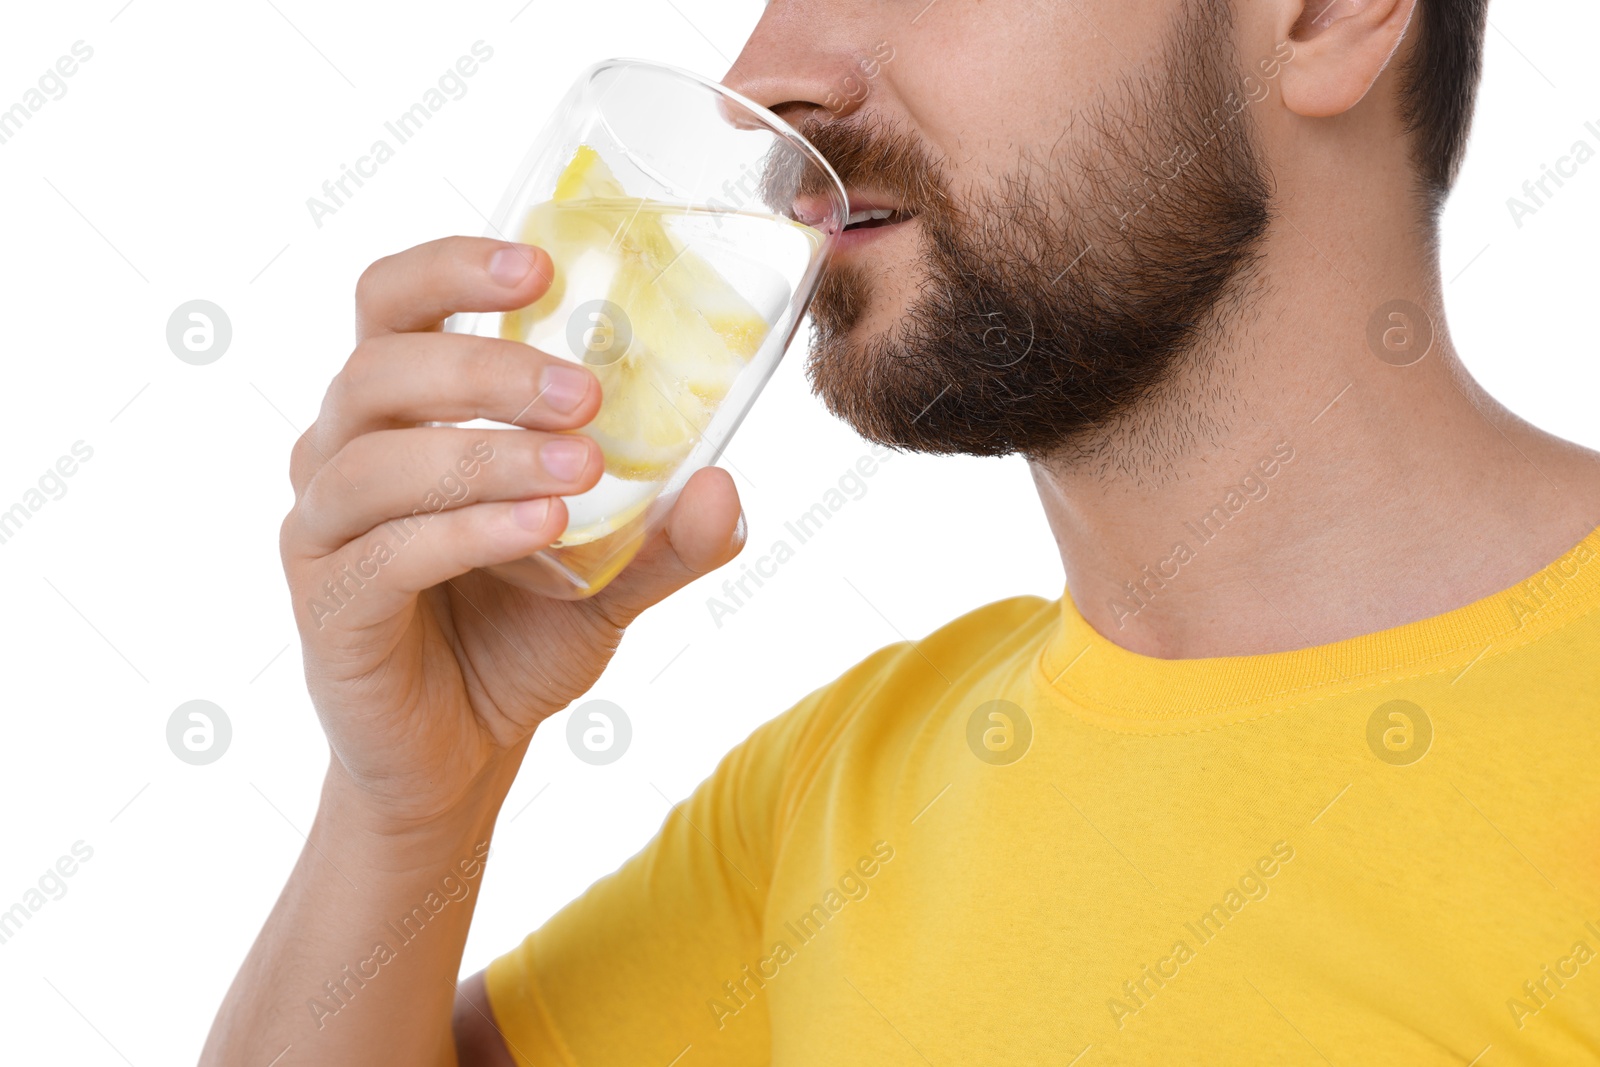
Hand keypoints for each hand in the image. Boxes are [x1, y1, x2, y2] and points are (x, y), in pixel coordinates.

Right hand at [280, 236, 744, 825]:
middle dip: (487, 370)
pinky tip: (542, 529)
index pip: (393, 302)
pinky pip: (386, 551)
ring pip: (377, 458)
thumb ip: (666, 536)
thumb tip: (725, 487)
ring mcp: (324, 528)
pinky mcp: (327, 603)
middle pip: (380, 366)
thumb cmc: (518, 636)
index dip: (451, 268)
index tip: (541, 266)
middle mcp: (343, 453)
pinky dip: (468, 530)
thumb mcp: (612, 579)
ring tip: (584, 469)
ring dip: (486, 453)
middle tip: (588, 394)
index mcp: (400, 414)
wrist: (460, 754)